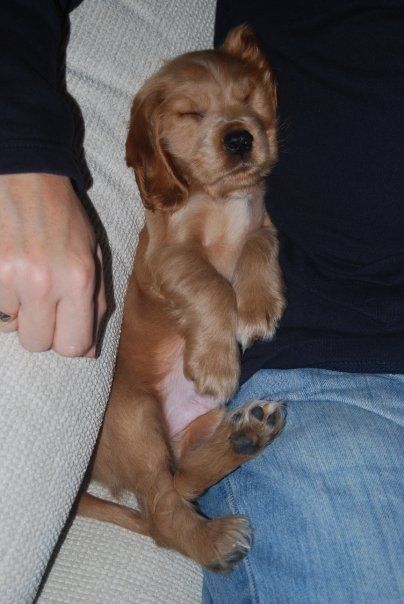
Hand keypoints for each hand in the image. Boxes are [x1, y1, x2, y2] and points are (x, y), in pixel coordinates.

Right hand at [0, 173, 105, 356]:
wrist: (24, 176)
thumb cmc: (64, 218)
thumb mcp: (93, 256)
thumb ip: (94, 304)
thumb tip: (87, 352)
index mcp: (78, 279)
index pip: (73, 346)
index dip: (69, 342)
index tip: (65, 328)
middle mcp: (43, 282)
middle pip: (37, 344)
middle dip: (40, 329)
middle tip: (41, 300)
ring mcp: (7, 276)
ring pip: (9, 328)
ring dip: (16, 311)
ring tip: (22, 277)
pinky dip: (0, 298)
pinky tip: (7, 271)